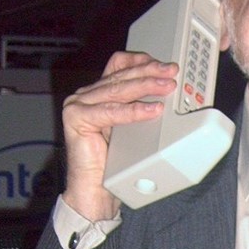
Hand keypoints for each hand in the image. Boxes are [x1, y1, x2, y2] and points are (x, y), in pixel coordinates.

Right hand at [60, 51, 177, 220]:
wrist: (95, 188)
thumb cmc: (114, 160)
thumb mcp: (132, 124)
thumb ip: (140, 104)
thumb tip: (167, 88)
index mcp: (98, 92)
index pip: (119, 65)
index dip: (140, 60)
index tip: (163, 64)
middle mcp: (86, 95)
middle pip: (122, 76)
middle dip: (150, 73)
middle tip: (172, 73)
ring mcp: (78, 105)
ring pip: (118, 90)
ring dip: (147, 86)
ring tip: (167, 88)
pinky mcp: (76, 118)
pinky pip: (111, 111)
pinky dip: (134, 111)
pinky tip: (152, 110)